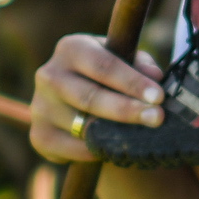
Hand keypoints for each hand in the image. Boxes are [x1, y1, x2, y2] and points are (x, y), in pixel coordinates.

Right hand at [32, 33, 163, 163]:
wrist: (77, 98)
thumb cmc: (108, 73)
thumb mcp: (125, 60)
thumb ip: (140, 64)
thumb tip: (155, 77)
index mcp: (71, 48)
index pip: (103, 65)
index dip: (132, 82)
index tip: (158, 97)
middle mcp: (49, 75)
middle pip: (90, 97)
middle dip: (126, 109)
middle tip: (157, 118)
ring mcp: (40, 106)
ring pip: (81, 125)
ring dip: (114, 133)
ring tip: (141, 136)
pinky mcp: (39, 135)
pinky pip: (71, 148)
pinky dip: (94, 150)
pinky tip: (113, 148)